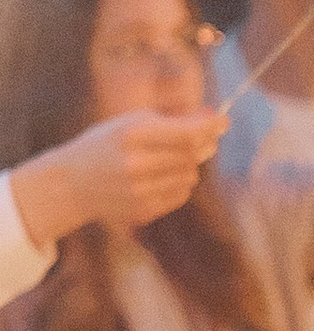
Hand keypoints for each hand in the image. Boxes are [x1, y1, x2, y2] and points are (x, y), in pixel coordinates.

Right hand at [12, 107, 225, 243]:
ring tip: (167, 159)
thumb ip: (173, 121)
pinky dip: (178, 184)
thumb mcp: (131, 122)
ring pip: (190, 176)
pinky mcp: (142, 211)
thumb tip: (215, 118)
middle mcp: (135, 165)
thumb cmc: (106, 145)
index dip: (209, 128)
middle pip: (191, 156)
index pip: (185, 134)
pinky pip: (180, 195)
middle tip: (201, 139)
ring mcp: (138, 191)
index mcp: (131, 136)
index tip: (224, 121)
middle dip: (202, 145)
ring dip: (188, 166)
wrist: (71, 183)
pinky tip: (160, 177)